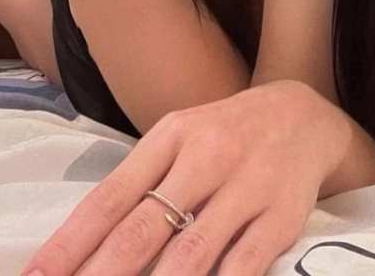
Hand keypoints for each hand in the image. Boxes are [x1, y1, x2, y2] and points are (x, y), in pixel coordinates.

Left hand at [20, 80, 350, 275]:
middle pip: (142, 229)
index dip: (70, 243)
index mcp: (171, 136)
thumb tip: (83, 245)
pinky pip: (243, 266)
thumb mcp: (180, 141)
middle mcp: (205, 157)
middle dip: (100, 275)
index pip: (110, 197)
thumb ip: (140, 185)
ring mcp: (246, 186)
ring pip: (190, 254)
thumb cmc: (226, 135)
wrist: (304, 115)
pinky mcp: (281, 216)